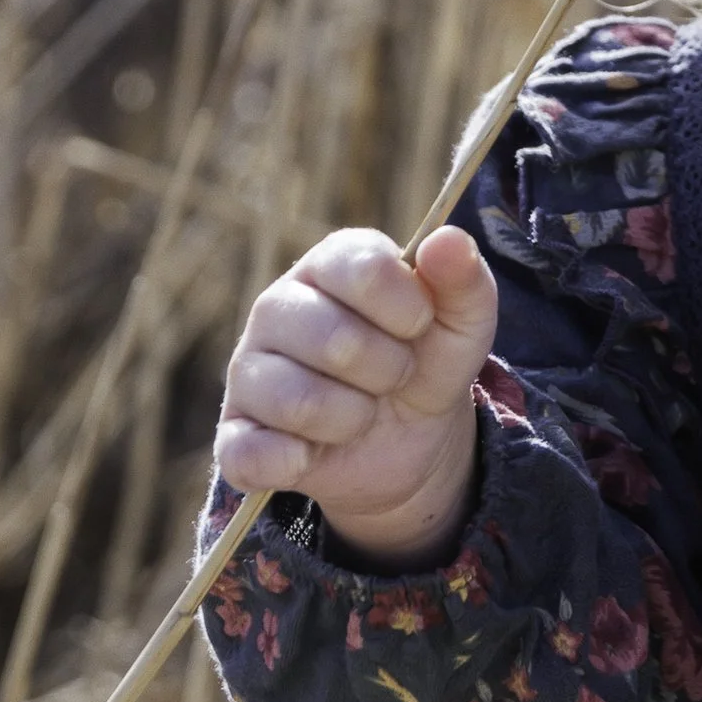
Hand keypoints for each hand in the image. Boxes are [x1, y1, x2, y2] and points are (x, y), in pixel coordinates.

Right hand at [215, 226, 498, 563]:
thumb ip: (465, 281)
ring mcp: (248, 369)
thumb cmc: (428, 361)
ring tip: (360, 411)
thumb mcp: (464, 325)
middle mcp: (276, 306)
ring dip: (354, 419)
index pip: (367, 270)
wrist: (410, 440)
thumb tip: (447, 240)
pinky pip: (249, 453)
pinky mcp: (236, 432)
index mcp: (330, 264)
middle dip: (388, 372)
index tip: (418, 327)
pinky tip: (310, 455)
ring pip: (299, 403)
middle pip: (336, 342)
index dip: (410, 312)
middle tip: (391, 376)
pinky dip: (289, 461)